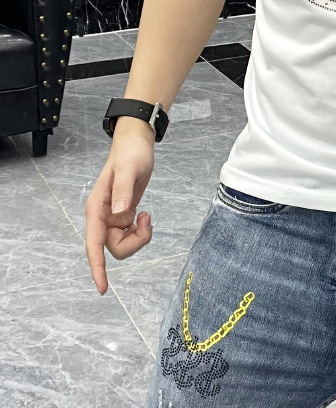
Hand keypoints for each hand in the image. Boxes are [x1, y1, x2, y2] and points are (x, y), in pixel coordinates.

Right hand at [84, 121, 154, 294]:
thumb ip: (124, 191)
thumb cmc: (131, 154)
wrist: (136, 144)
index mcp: (96, 208)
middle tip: (147, 220)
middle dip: (134, 242)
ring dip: (139, 237)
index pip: (94, 244)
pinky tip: (145, 215)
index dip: (97, 267)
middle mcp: (101, 217)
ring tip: (147, 216)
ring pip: (122, 244)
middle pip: (113, 248)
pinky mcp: (123, 216)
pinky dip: (141, 231)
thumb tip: (120, 214)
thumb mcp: (130, 169)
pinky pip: (129, 235)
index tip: (103, 287)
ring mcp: (112, 218)